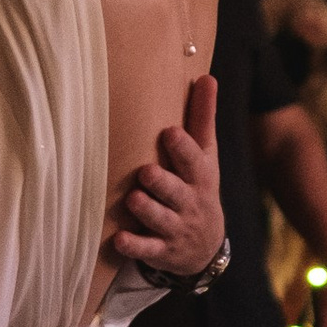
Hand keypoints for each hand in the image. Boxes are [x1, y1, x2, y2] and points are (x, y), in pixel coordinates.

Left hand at [112, 72, 223, 277]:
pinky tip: (119, 240)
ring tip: (134, 199)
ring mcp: (175, 228)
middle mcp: (189, 202)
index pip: (194, 161)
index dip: (182, 148)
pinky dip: (134, 247)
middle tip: (146, 172)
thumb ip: (203, 118)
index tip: (169, 132)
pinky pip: (147, 250)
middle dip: (163, 183)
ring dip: (147, 210)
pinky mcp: (161, 250)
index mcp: (200, 176)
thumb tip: (207, 76)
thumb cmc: (198, 187)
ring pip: (160, 220)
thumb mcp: (207, 156)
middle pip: (176, 192)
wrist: (206, 246)